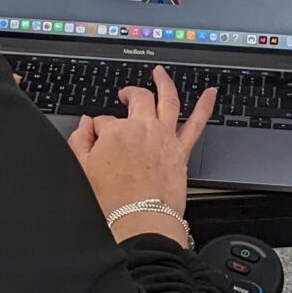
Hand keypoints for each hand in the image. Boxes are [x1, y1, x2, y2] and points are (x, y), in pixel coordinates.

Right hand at [67, 64, 215, 243]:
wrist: (139, 219)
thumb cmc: (112, 200)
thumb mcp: (82, 168)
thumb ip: (80, 140)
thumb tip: (86, 125)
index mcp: (116, 131)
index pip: (105, 121)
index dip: (99, 129)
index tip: (97, 139)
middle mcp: (143, 128)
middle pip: (138, 99)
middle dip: (130, 93)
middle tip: (127, 94)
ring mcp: (164, 137)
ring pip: (169, 100)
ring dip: (165, 83)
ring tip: (161, 73)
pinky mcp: (181, 151)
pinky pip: (197, 124)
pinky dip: (205, 107)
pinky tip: (211, 94)